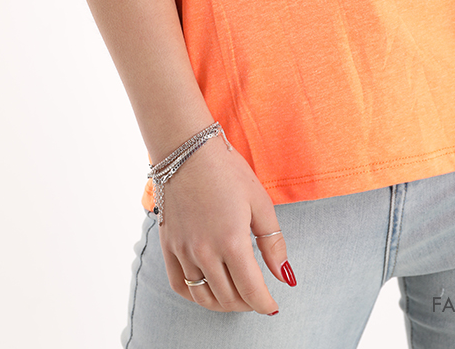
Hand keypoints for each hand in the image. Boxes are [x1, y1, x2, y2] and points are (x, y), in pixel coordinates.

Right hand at [158, 134, 293, 312]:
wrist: (187, 148)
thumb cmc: (227, 169)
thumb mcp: (260, 201)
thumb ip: (273, 242)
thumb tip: (286, 276)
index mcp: (232, 241)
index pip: (252, 291)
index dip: (265, 304)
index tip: (273, 306)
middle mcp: (205, 252)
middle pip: (229, 298)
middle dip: (248, 303)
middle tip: (257, 295)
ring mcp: (183, 250)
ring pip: (204, 296)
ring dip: (223, 303)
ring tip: (236, 295)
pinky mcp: (168, 245)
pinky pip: (179, 284)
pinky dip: (195, 294)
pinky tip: (207, 288)